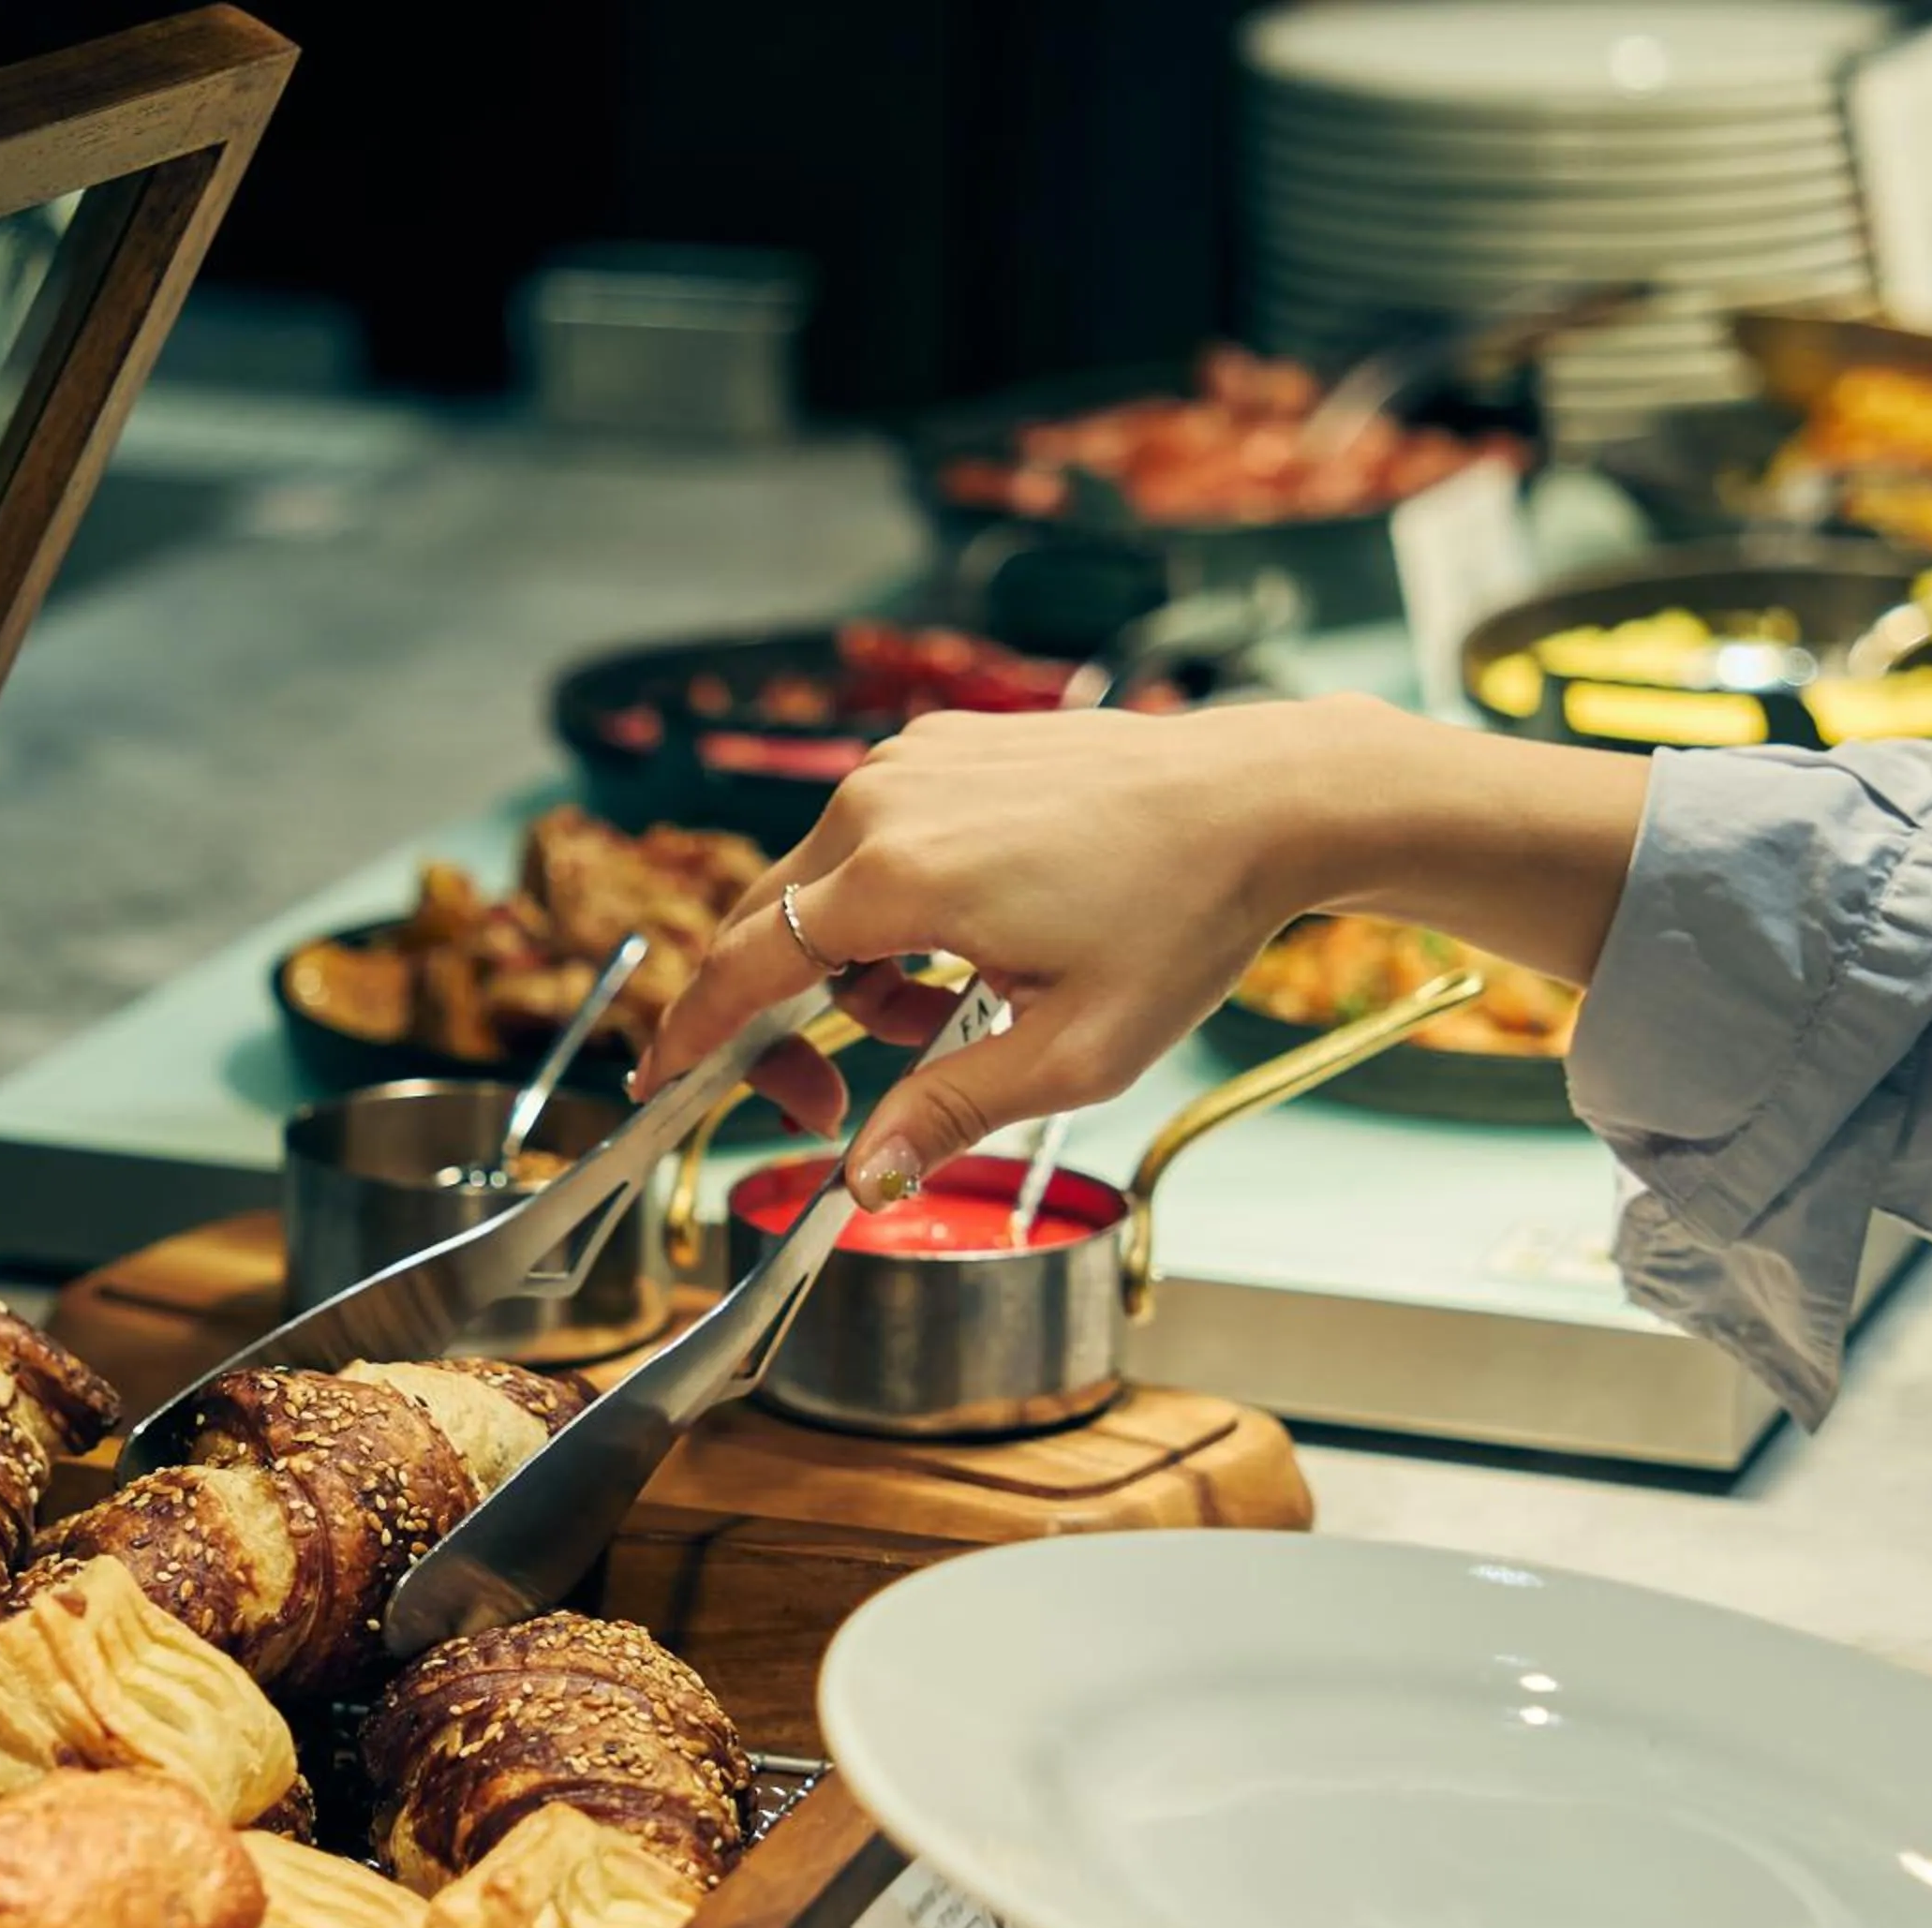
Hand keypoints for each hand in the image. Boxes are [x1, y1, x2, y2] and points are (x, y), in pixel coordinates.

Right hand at [635, 694, 1645, 1205]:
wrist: (1267, 798)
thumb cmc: (1182, 918)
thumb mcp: (1067, 1055)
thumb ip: (943, 1115)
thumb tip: (860, 1178)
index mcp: (893, 880)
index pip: (740, 969)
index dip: (692, 1039)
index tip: (663, 1085)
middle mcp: (877, 804)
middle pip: (763, 930)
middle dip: (777, 1024)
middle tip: (832, 1097)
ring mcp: (908, 763)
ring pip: (817, 892)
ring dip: (849, 973)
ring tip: (947, 1017)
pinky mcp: (943, 746)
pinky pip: (868, 845)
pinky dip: (887, 913)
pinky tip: (969, 948)